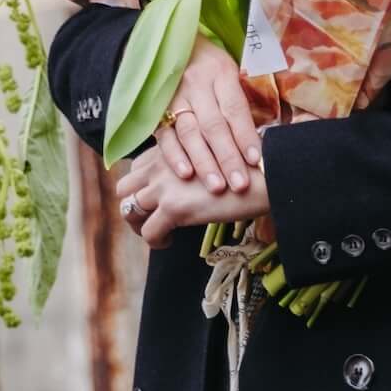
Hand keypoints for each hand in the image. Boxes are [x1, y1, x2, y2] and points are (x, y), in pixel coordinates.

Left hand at [114, 149, 269, 248]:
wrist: (265, 176)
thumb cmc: (249, 167)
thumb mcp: (214, 157)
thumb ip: (195, 163)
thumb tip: (192, 182)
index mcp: (171, 148)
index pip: (138, 166)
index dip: (142, 186)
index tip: (157, 199)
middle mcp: (161, 163)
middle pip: (124, 187)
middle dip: (132, 204)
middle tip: (150, 219)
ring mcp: (164, 185)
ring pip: (129, 209)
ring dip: (138, 225)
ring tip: (159, 233)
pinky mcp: (173, 208)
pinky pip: (148, 232)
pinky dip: (156, 241)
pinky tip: (170, 242)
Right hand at [151, 37, 262, 197]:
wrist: (171, 45)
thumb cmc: (211, 65)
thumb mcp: (231, 70)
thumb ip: (242, 99)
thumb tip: (265, 136)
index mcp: (220, 72)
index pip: (235, 108)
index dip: (245, 135)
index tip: (255, 160)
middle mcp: (196, 84)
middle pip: (213, 125)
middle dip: (227, 158)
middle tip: (240, 184)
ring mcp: (173, 97)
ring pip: (189, 133)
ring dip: (203, 162)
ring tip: (217, 187)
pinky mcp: (156, 110)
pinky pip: (165, 136)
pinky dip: (174, 156)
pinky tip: (186, 174)